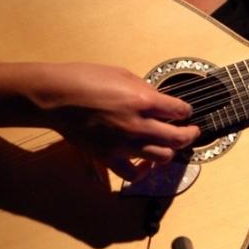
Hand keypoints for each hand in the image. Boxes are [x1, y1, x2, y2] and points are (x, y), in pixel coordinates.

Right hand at [27, 62, 199, 180]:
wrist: (56, 97)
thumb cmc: (85, 79)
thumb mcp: (124, 75)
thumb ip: (146, 90)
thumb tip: (161, 101)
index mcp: (143, 101)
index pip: (179, 111)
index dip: (186, 111)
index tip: (185, 112)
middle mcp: (138, 125)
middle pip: (178, 138)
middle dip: (190, 134)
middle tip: (192, 131)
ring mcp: (123, 144)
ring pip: (162, 157)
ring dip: (171, 151)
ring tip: (171, 145)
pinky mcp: (108, 157)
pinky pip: (133, 174)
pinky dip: (144, 171)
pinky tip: (147, 164)